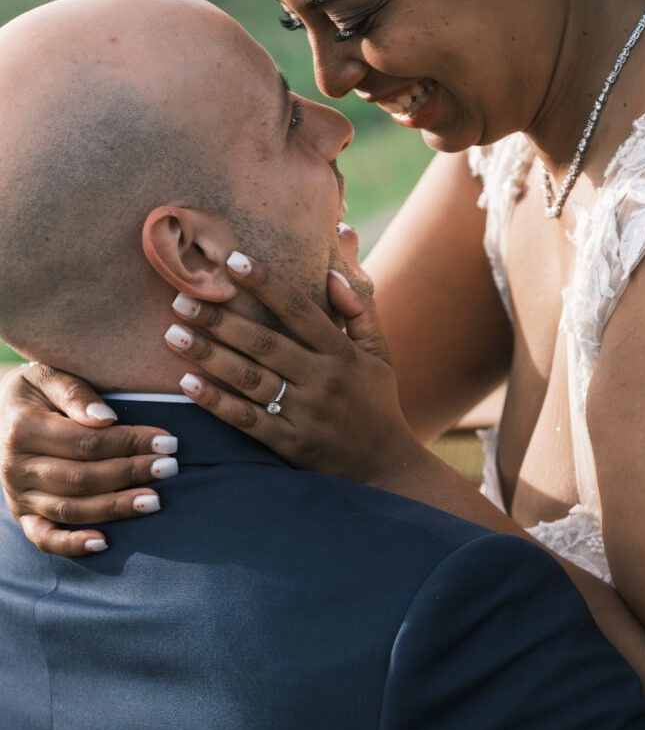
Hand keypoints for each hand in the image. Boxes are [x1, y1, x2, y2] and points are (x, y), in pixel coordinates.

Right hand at [0, 364, 174, 555]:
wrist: (2, 413)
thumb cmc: (38, 391)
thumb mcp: (49, 375)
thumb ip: (75, 393)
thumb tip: (105, 419)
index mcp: (23, 429)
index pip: (86, 442)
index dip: (130, 443)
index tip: (167, 441)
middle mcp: (16, 467)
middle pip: (82, 478)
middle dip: (131, 473)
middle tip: (170, 467)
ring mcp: (18, 496)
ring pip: (72, 510)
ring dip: (116, 508)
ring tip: (155, 500)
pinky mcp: (23, 516)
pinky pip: (45, 538)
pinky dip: (72, 545)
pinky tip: (105, 543)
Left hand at [165, 253, 424, 485]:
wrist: (386, 468)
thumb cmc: (377, 404)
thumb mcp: (380, 355)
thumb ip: (359, 312)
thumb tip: (331, 273)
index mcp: (342, 354)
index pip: (299, 311)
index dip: (266, 284)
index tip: (232, 261)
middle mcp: (323, 381)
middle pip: (264, 343)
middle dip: (221, 320)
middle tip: (181, 299)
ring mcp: (305, 414)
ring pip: (250, 380)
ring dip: (209, 355)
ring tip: (173, 334)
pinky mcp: (290, 445)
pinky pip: (247, 420)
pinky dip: (216, 402)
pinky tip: (187, 383)